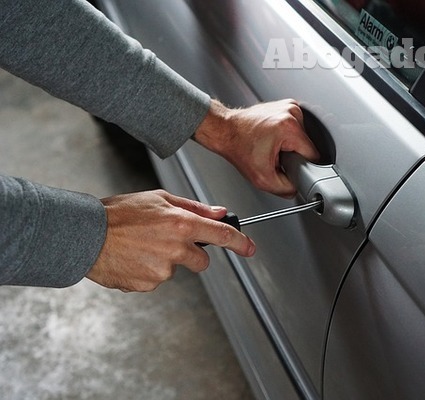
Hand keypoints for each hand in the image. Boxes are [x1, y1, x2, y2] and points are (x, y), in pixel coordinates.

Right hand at [86, 190, 254, 291]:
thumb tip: (219, 213)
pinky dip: (148, 271)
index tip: (250, 248)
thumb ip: (193, 207)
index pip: (222, 235)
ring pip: (176, 269)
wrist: (85, 235)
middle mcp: (175, 248)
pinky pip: (156, 280)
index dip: (240, 243)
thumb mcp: (158, 199)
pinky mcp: (148, 285)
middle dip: (191, 254)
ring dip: (164, 261)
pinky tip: (133, 258)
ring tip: (141, 246)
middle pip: (201, 261)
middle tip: (166, 241)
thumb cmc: (118, 213)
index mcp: (181, 224)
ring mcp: (162, 270)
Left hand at [194, 99, 319, 197]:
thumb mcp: (262, 179)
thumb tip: (298, 188)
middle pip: (307, 145)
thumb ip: (286, 189)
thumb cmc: (238, 148)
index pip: (313, 155)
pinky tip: (273, 138)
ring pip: (303, 137)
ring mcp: (289, 106)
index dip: (302, 166)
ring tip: (273, 146)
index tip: (288, 166)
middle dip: (294, 155)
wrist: (225, 130)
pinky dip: (287, 135)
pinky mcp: (286, 105)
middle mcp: (292, 112)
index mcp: (289, 128)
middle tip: (275, 156)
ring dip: (290, 145)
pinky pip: (296, 128)